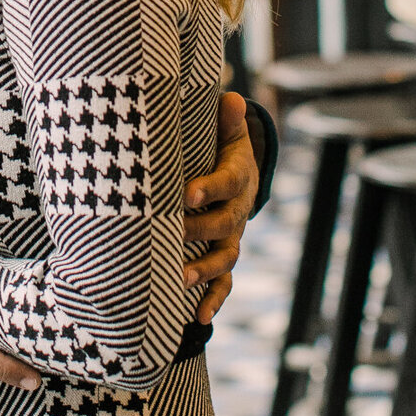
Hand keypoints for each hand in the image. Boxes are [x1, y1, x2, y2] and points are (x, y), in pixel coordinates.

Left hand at [182, 90, 258, 323]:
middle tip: (174, 233)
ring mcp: (232, 237)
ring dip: (205, 270)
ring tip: (181, 279)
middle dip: (201, 231)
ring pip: (225, 257)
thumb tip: (231, 98)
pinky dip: (214, 299)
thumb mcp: (227, 129)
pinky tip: (200, 317)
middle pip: (226, 224)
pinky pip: (224, 282)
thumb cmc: (222, 147)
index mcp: (238, 177)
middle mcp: (238, 211)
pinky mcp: (224, 255)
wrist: (241, 174)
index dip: (210, 187)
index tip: (187, 192)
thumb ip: (226, 119)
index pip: (229, 182)